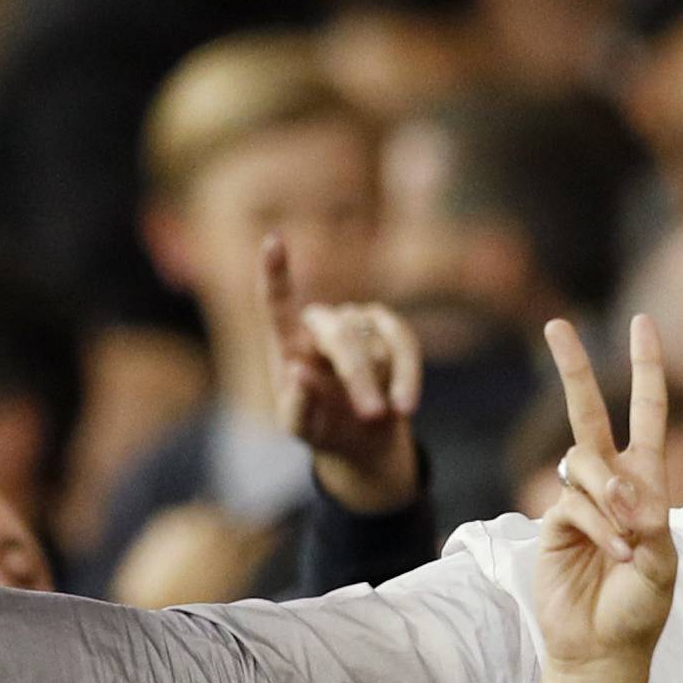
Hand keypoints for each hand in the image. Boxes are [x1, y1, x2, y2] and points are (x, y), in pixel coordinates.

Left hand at [260, 235, 421, 515]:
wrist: (361, 439)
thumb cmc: (322, 427)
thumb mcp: (301, 428)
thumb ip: (297, 406)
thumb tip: (299, 371)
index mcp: (289, 342)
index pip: (277, 304)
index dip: (276, 275)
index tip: (274, 243)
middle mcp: (322, 323)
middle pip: (340, 335)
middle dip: (357, 376)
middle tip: (370, 415)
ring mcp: (358, 321)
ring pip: (376, 345)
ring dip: (382, 385)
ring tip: (386, 417)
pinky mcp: (390, 330)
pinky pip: (405, 344)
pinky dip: (408, 376)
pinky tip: (405, 406)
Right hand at [536, 314, 676, 672]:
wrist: (602, 650)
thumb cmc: (640, 610)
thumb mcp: (663, 566)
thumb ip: (648, 520)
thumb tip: (619, 484)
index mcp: (647, 486)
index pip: (645, 416)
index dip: (643, 370)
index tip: (639, 323)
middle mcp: (610, 486)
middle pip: (589, 414)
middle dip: (574, 370)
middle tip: (556, 327)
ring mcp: (579, 503)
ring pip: (582, 462)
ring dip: (607, 496)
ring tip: (626, 544)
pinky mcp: (553, 524)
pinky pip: (571, 502)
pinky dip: (597, 525)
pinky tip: (614, 554)